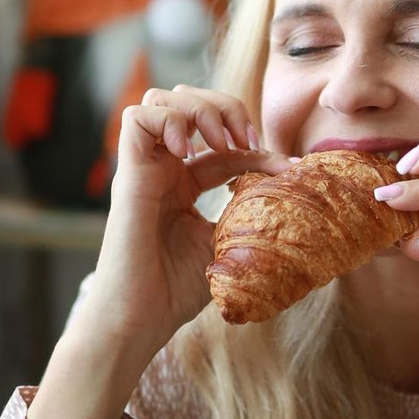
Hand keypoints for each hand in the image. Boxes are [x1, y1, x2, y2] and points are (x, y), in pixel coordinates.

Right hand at [75, 86, 293, 363]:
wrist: (142, 318)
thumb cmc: (176, 292)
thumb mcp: (226, 246)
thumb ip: (247, 217)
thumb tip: (289, 202)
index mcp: (185, 185)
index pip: (226, 145)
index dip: (259, 146)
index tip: (288, 167)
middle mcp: (164, 170)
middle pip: (189, 102)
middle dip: (225, 108)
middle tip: (246, 140)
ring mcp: (145, 169)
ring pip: (163, 99)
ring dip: (200, 109)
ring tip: (218, 142)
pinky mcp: (128, 174)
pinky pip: (137, 117)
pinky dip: (168, 120)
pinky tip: (188, 149)